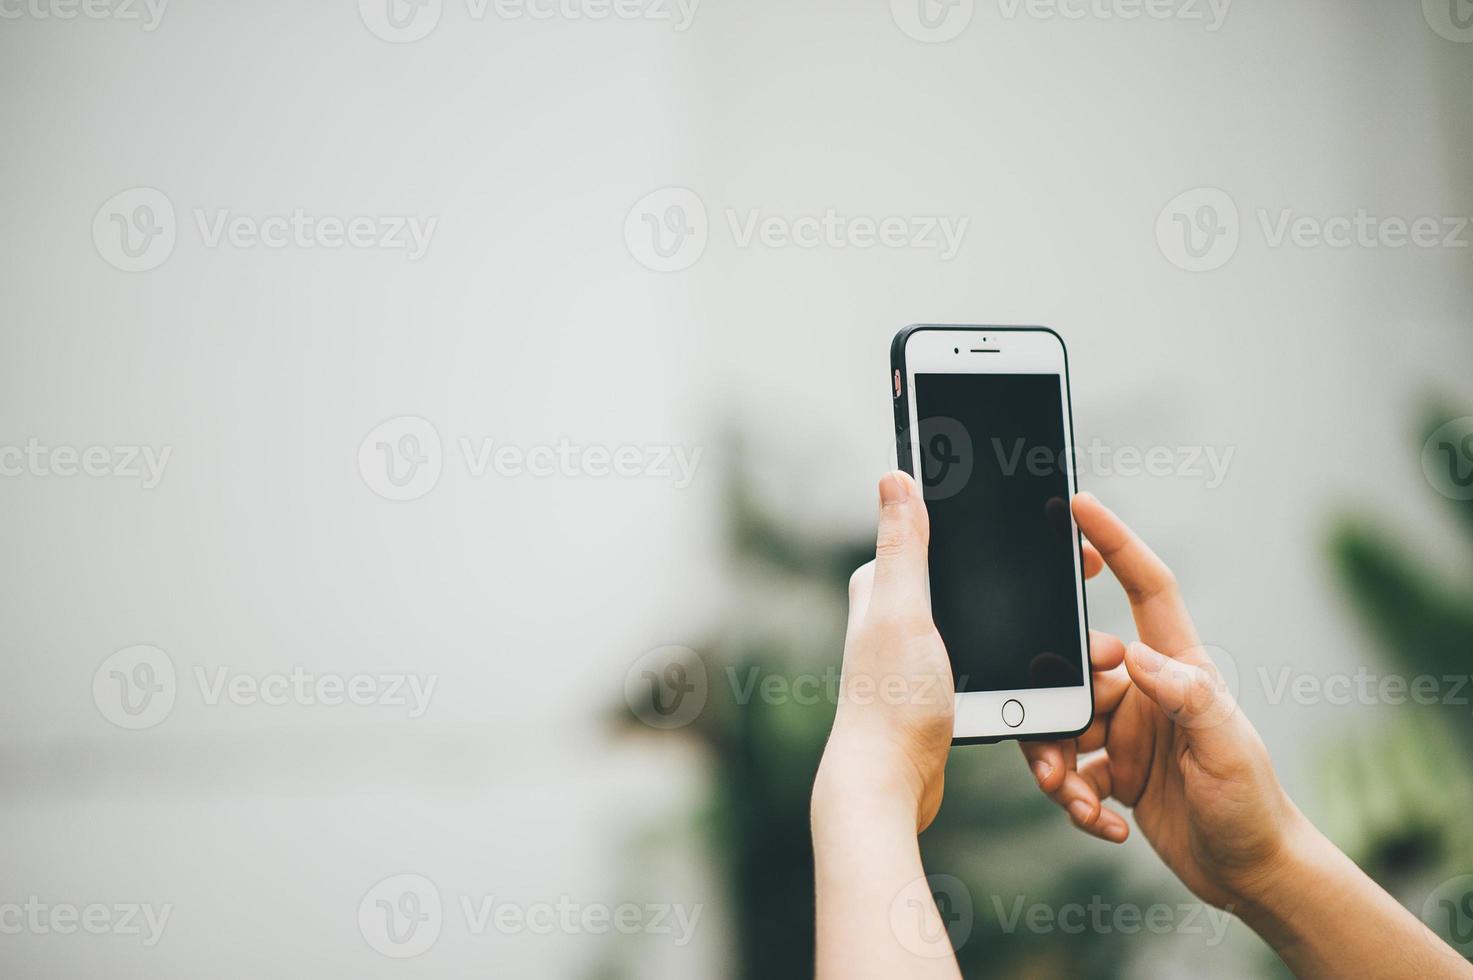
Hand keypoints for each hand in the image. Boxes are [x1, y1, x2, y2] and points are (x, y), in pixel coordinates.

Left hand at [815, 472, 1107, 831]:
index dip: (1013, 534)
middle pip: (987, 583)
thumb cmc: (890, 701)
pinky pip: (998, 667)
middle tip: (1089, 600)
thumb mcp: (902, 612)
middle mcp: (902, 613)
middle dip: (1039, 589)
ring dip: (1043, 638)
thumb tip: (895, 474)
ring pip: (999, 628)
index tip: (1068, 542)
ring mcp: (924, 652)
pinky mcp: (942, 688)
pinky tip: (1063, 683)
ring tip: (1093, 654)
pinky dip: (1029, 674)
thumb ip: (905, 546)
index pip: (956, 538)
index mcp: (888, 583)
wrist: (887, 785)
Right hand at [1020, 493, 1303, 910]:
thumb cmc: (1253, 805)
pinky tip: (1103, 823)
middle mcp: (1147, 692)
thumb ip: (1188, 696)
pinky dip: (1075, 800)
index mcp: (1179, 668)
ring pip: (1062, 723)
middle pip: (1076, 668)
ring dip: (1056, 763)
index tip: (1081, 506)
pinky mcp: (1114, 772)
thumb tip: (1135, 654)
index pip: (1146, 588)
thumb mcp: (1227, 748)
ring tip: (1073, 798)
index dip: (1115, 542)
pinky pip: (1071, 771)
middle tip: (1060, 752)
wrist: (1252, 874)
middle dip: (1055, 706)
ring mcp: (1129, 732)